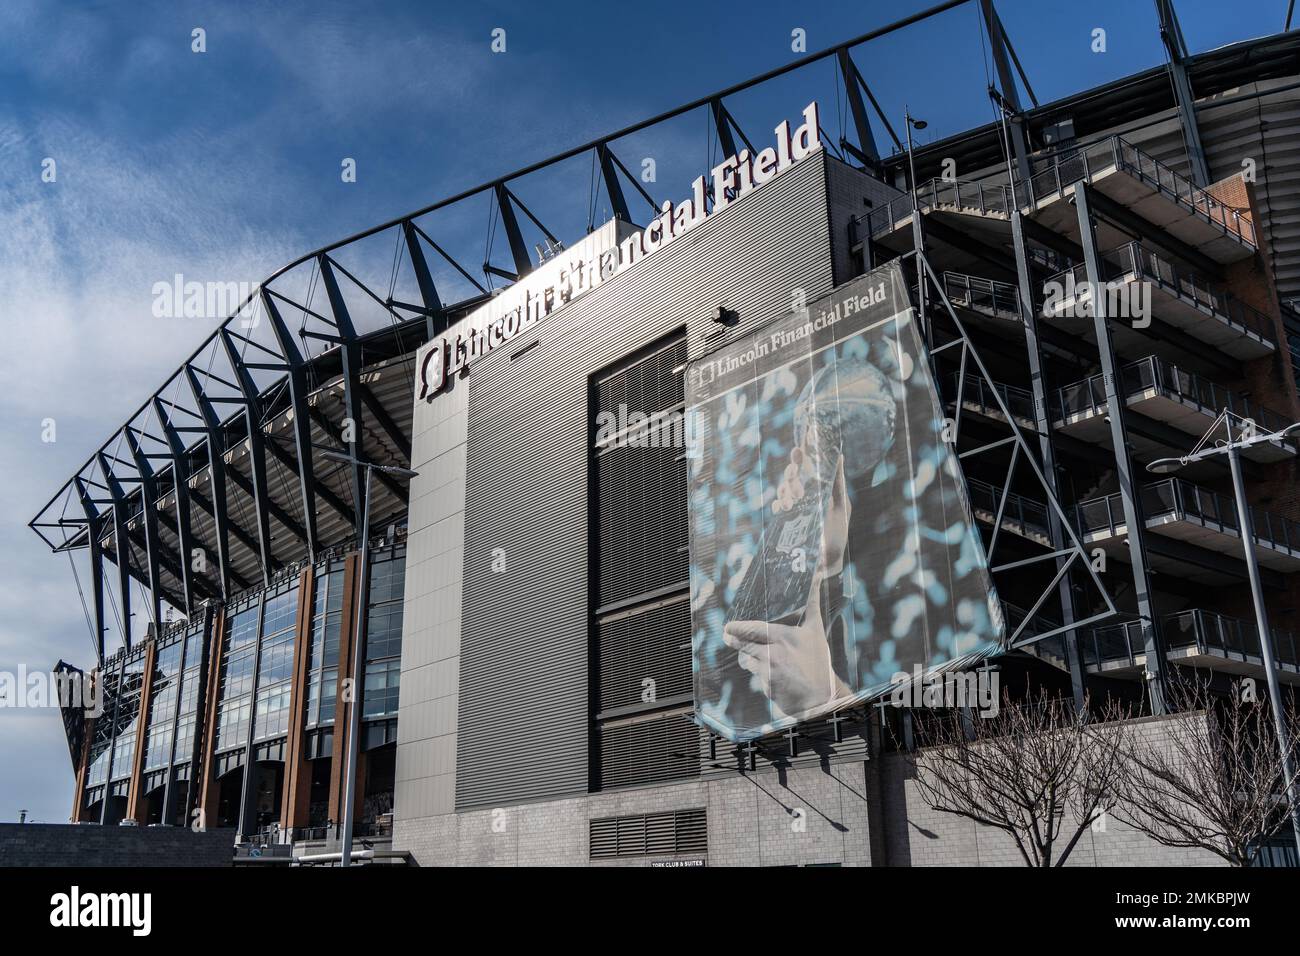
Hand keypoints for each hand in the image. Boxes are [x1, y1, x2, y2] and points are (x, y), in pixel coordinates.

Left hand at [723, 570, 847, 717]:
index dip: (737, 628)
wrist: (822, 697)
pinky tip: (775, 675)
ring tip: (763, 658)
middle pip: (744, 644)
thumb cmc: (818, 661)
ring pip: (747, 660)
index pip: (753, 629)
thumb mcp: (815, 631)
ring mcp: (769, 671)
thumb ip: (811, 604)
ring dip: (750, 658)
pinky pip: (756, 676)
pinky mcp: (766, 686)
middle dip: (734, 639)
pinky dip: (761, 674)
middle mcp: (774, 652)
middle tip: (728, 635)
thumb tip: (817, 575)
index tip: (728, 627)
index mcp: (783, 636)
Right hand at [772, 446, 850, 575]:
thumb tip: (840, 455)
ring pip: (785, 490)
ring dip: (786, 491)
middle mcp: (805, 497)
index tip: (798, 449)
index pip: (808, 468)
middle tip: (795, 479)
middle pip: (793, 478)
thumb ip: (838, 483)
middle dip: (792, 476)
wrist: (824, 565)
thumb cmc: (836, 535)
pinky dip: (778, 505)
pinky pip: (777, 507)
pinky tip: (781, 507)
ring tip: (792, 499)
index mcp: (819, 490)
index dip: (801, 457)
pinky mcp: (784, 521)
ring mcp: (794, 509)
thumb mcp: (840, 507)